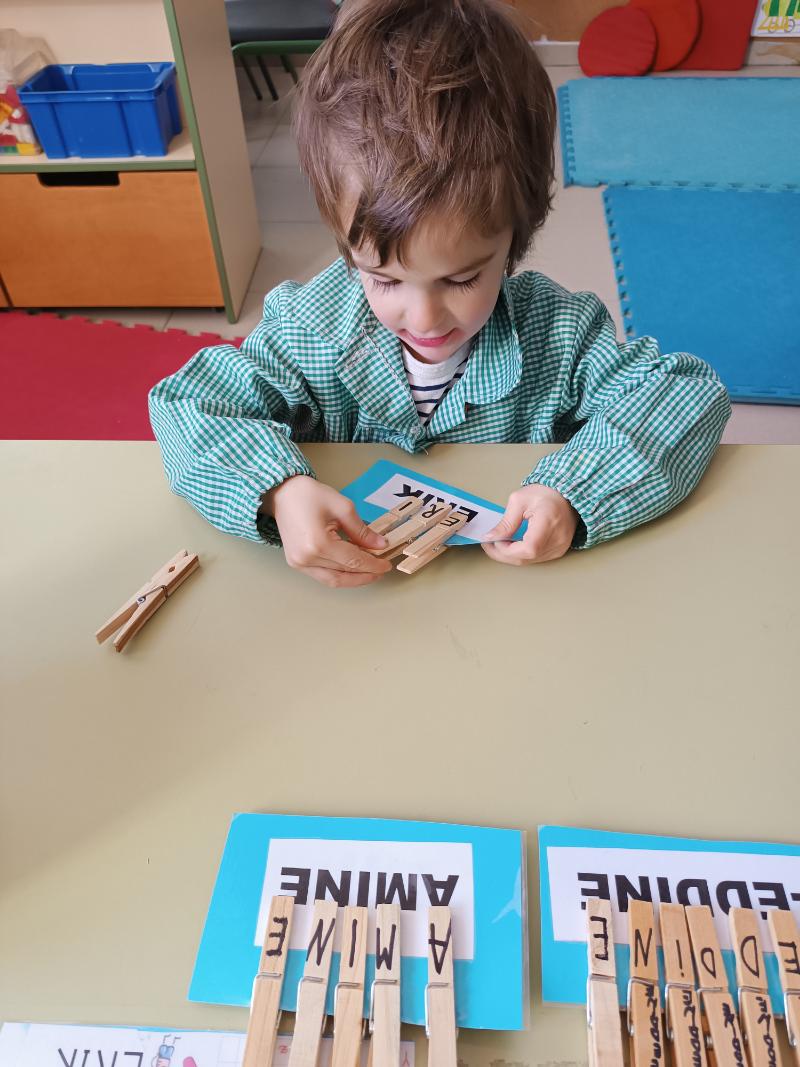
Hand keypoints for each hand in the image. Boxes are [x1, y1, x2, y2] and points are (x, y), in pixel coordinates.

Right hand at [265, 476, 390, 587]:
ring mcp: (299, 563)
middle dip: (366, 573)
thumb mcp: (343, 507)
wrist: (282, 494)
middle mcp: (306, 558)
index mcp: (318, 543)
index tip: (387, 564)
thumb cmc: (309, 495)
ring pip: (333, 580)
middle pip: (344, 573)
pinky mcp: (296, 563)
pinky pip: (322, 576)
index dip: (373, 565)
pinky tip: (352, 568)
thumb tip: (380, 545)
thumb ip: (362, 531)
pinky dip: (340, 575)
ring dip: (353, 579)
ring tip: (370, 572)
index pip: (353, 561)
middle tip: (381, 569)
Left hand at [481, 484, 578, 565]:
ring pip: (529, 561)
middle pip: (527, 557)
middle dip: (503, 554)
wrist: (567, 496)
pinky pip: (536, 559)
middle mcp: (558, 538)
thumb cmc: (546, 493)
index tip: (495, 541)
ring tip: (498, 544)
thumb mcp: (519, 500)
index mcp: (549, 521)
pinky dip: (521, 555)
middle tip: (489, 545)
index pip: (529, 548)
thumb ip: (505, 522)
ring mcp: (560, 546)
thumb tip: (491, 537)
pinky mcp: (559, 550)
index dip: (509, 549)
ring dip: (510, 556)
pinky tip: (512, 547)